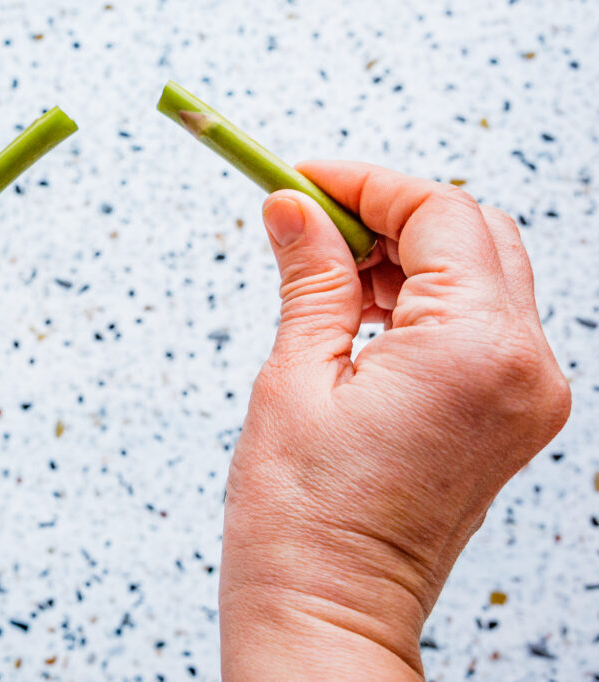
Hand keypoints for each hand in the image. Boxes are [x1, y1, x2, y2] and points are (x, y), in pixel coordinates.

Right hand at [220, 162, 570, 678]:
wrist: (328, 611)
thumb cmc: (303, 519)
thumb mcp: (295, 376)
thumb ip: (311, 276)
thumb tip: (294, 210)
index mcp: (474, 348)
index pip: (440, 214)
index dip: (367, 183)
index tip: (305, 178)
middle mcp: (525, 367)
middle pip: (475, 235)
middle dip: (392, 214)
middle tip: (313, 222)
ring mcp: (529, 397)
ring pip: (484, 276)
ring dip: (409, 257)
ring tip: (329, 275)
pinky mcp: (512, 418)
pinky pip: (484, 326)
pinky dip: (428, 302)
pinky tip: (365, 315)